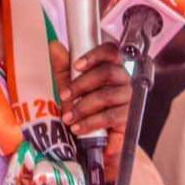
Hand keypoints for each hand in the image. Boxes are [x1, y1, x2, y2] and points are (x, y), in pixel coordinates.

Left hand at [50, 41, 129, 180]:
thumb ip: (63, 66)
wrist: (95, 138)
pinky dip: (93, 124)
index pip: (111, 51)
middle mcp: (124, 79)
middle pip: (108, 73)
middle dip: (82, 85)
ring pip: (107, 96)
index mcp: (111, 65)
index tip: (76, 65)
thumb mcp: (69, 85)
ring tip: (69, 118)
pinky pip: (112, 118)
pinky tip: (80, 129)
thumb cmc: (83, 105)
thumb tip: (55, 46)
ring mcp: (128, 98)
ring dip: (84, 108)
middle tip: (64, 96)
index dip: (95, 55)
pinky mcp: (129, 118)